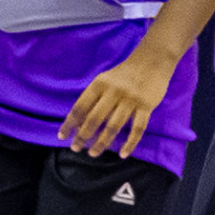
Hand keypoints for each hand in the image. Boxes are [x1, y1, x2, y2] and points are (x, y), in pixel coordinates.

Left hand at [58, 44, 178, 158]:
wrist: (152, 60)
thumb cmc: (124, 74)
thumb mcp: (105, 80)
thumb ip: (94, 98)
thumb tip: (78, 124)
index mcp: (100, 84)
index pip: (80, 106)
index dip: (69, 123)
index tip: (62, 137)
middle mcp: (114, 91)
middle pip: (95, 118)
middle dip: (83, 136)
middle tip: (76, 148)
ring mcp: (131, 99)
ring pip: (114, 125)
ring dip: (102, 142)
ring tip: (93, 154)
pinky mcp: (147, 105)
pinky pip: (138, 128)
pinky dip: (130, 143)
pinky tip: (123, 154)